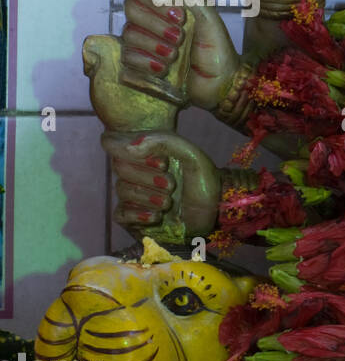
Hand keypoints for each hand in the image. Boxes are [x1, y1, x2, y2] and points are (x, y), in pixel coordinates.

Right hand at [103, 131, 219, 236]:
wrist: (215, 210)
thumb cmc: (204, 181)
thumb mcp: (190, 155)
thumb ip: (163, 142)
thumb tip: (129, 147)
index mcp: (145, 153)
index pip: (112, 143)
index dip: (130, 151)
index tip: (162, 163)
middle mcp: (136, 172)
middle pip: (119, 168)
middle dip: (147, 177)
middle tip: (171, 185)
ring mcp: (135, 195)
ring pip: (122, 190)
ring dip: (146, 196)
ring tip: (169, 202)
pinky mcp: (135, 218)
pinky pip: (120, 214)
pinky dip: (136, 214)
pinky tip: (156, 216)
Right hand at [120, 0, 238, 110]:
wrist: (220, 83)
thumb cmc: (217, 49)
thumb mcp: (209, 19)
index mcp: (165, 2)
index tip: (173, 11)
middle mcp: (150, 18)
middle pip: (130, 8)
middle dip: (156, 24)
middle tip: (180, 36)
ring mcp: (143, 40)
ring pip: (129, 33)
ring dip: (154, 45)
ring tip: (175, 55)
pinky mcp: (138, 62)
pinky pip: (126, 56)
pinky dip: (145, 62)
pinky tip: (163, 69)